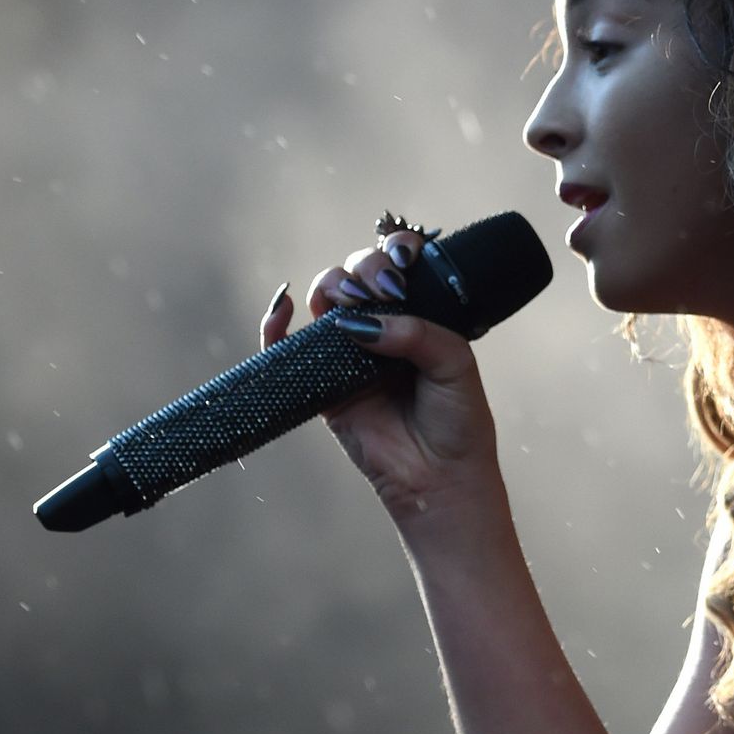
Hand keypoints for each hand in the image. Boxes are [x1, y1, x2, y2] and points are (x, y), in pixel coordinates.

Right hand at [260, 227, 501, 533]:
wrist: (441, 478)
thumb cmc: (458, 421)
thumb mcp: (454, 363)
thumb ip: (414, 332)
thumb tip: (358, 322)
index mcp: (418, 319)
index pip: (396, 269)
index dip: (393, 254)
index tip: (404, 261)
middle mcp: (382, 332)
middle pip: (356, 276)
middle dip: (364, 269)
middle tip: (381, 291)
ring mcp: (349, 357)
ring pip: (324, 302)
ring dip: (329, 287)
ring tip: (348, 304)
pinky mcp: (322, 386)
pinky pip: (287, 349)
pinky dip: (276, 324)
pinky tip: (285, 308)